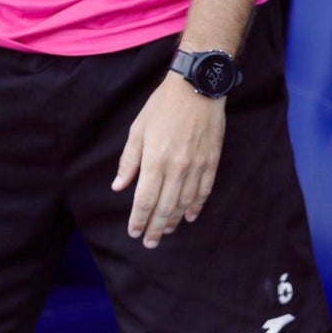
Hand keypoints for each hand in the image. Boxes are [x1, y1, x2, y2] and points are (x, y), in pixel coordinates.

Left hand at [112, 73, 226, 248]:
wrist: (197, 89)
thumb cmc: (162, 106)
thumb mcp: (137, 130)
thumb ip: (129, 161)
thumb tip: (119, 186)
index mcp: (155, 159)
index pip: (144, 199)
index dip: (138, 219)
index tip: (134, 232)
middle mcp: (177, 167)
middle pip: (164, 207)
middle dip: (155, 227)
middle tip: (149, 243)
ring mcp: (197, 166)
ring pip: (184, 203)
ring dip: (174, 220)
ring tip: (165, 232)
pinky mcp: (212, 162)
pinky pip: (204, 191)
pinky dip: (196, 207)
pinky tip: (189, 217)